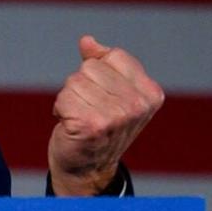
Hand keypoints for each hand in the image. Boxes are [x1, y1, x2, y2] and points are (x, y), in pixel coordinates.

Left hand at [48, 35, 163, 195]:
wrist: (87, 169)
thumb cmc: (98, 127)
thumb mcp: (110, 92)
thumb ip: (102, 63)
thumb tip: (87, 41)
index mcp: (150, 93)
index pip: (112, 56)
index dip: (98, 73)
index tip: (103, 96)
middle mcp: (137, 105)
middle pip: (90, 68)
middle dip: (81, 86)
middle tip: (88, 110)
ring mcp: (116, 116)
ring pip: (74, 82)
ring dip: (69, 99)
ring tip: (80, 118)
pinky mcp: (91, 126)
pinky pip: (63, 98)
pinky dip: (61, 110)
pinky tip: (70, 126)